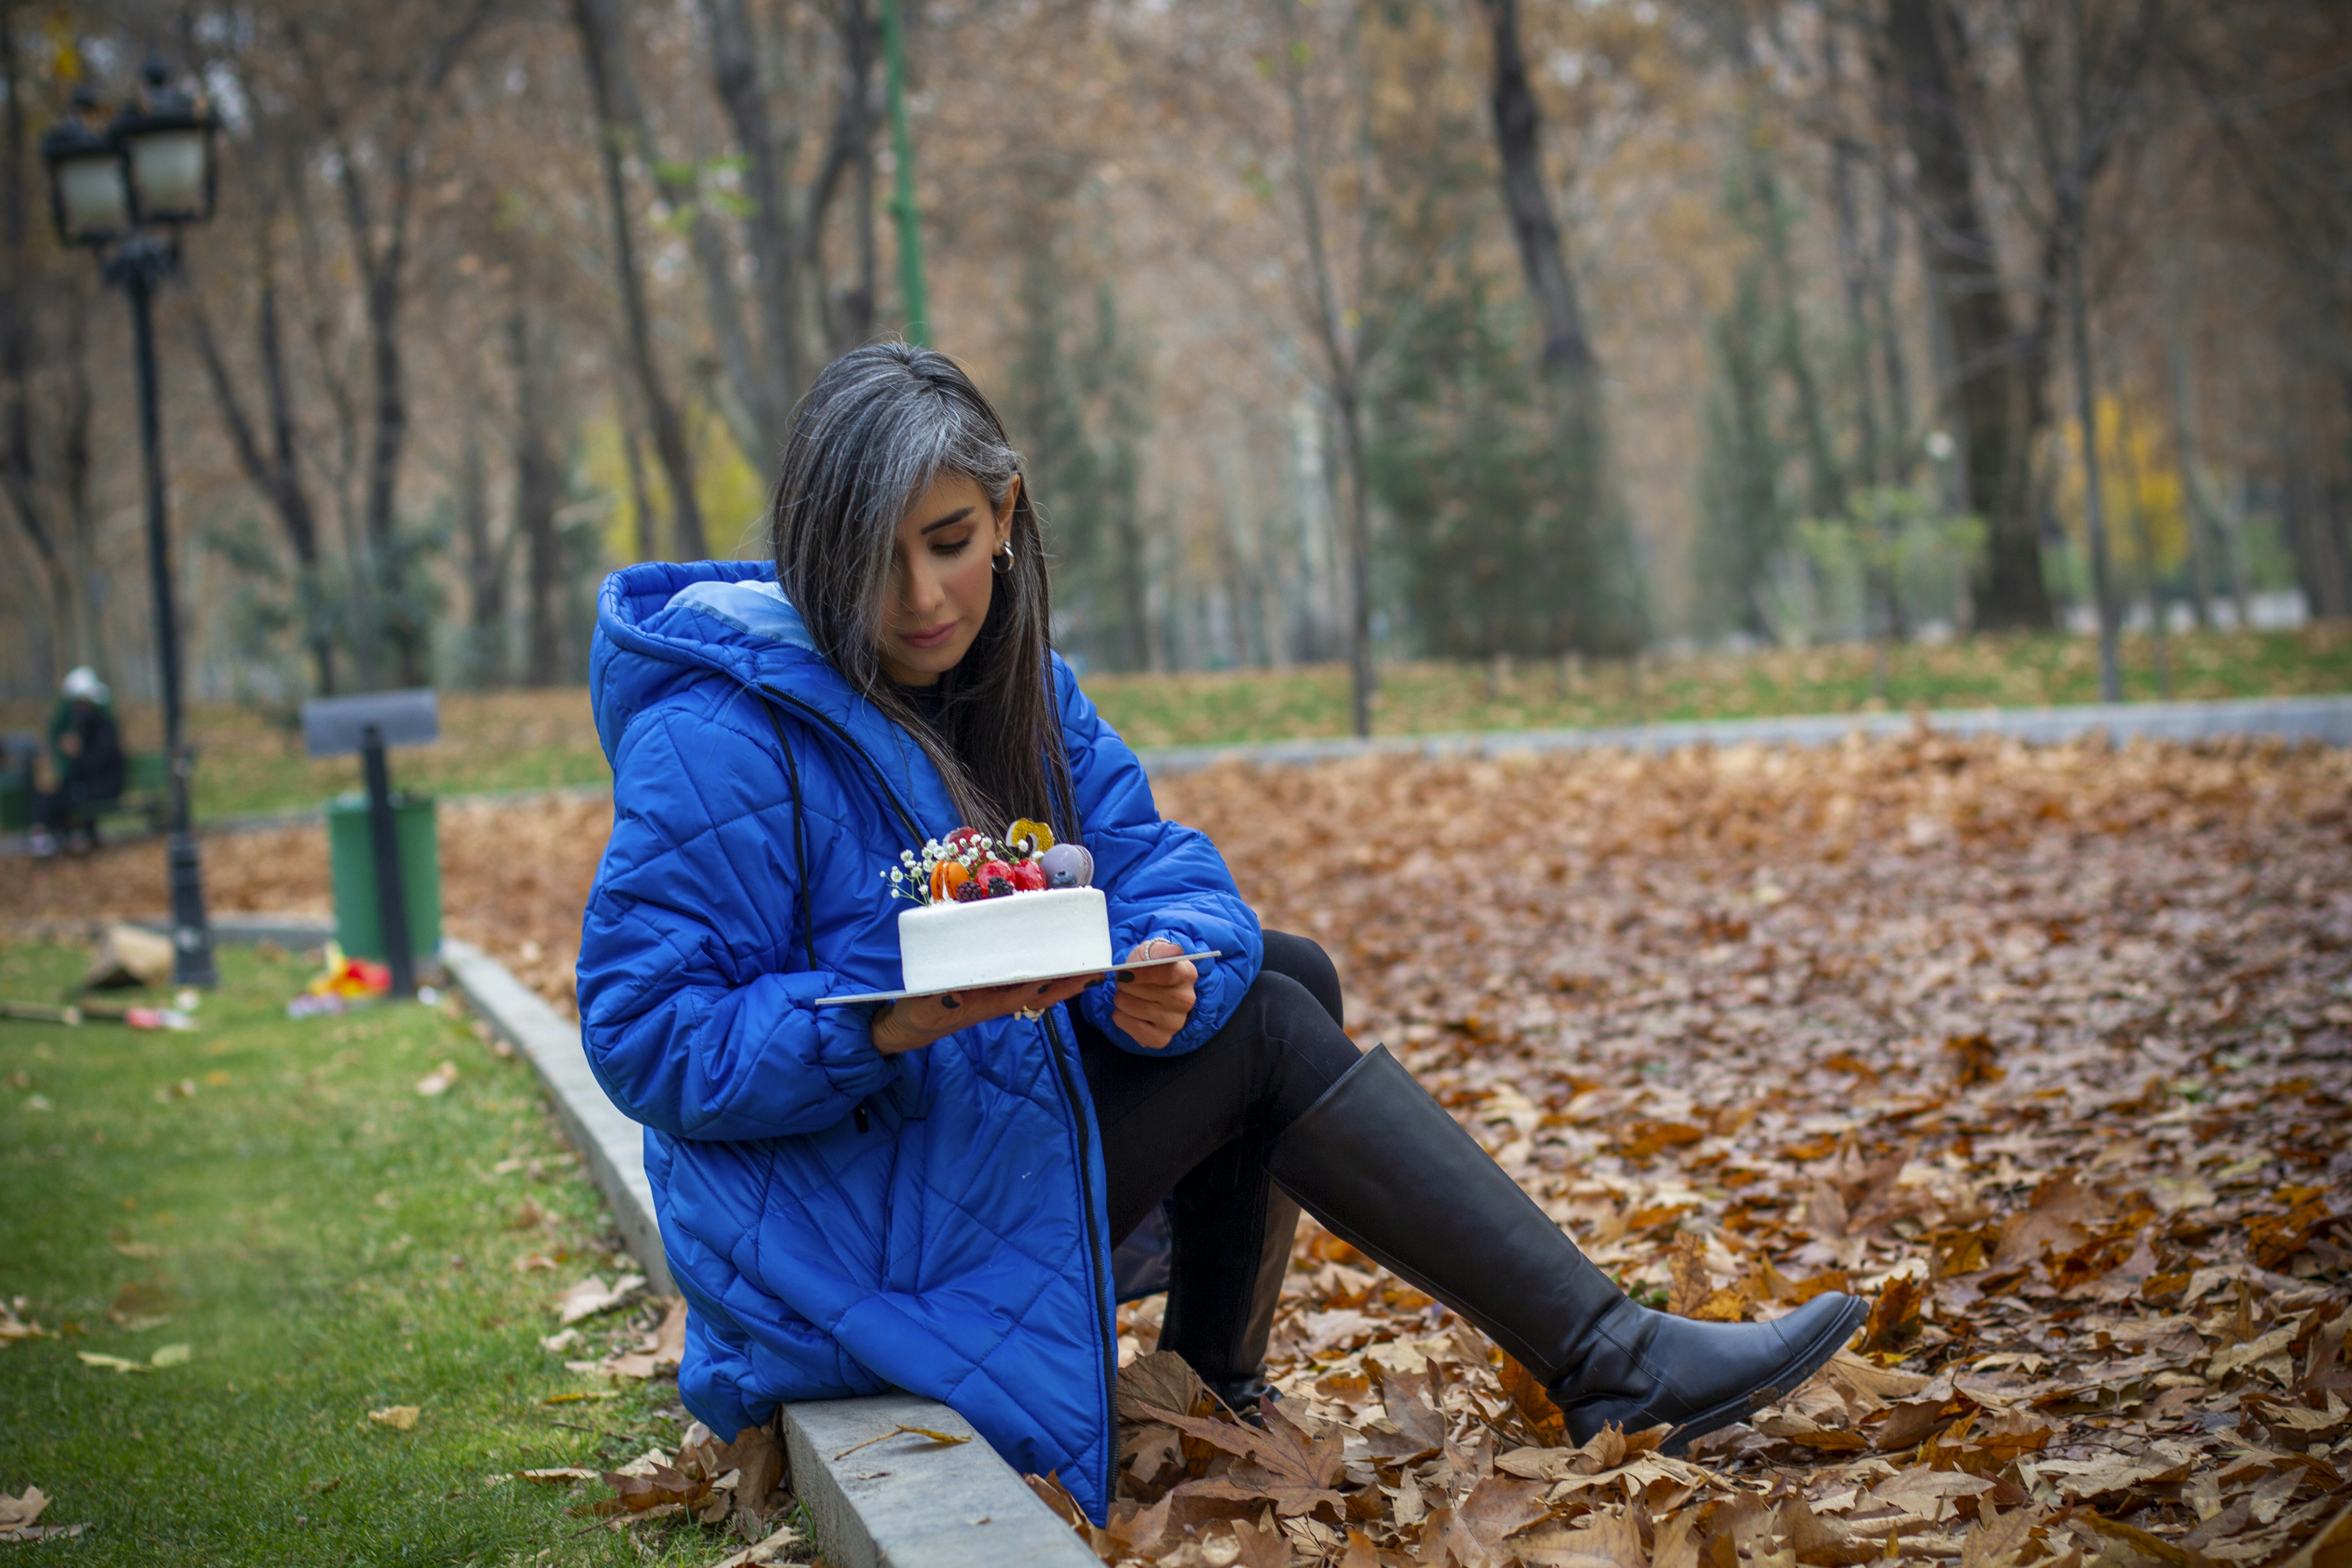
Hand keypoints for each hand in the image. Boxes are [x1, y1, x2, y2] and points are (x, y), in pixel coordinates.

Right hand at [870, 970, 1099, 1055]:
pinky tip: (1048, 959)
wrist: (905, 1027)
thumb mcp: (921, 1011)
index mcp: (985, 1006)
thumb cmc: (914, 1018)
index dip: (1045, 987)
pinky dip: (1037, 969)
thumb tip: (953, 997)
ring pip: (1033, 985)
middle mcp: (996, 999)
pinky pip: (1018, 978)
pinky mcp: (986, 987)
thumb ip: (935, 1005)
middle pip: (1038, 991)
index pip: (1021, 995)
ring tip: (1085, 964)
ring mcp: (993, 994)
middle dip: (1066, 982)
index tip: (1068, 977)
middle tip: (1095, 970)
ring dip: (1059, 976)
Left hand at [1112, 940, 1195, 1050]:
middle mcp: (1186, 1000)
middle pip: (1144, 992)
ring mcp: (1175, 1023)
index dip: (1140, 972)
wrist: (1151, 989)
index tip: (1125, 971)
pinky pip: (1129, 1027)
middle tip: (1126, 981)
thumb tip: (1175, 950)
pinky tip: (1128, 1011)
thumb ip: (1160, 950)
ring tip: (1128, 995)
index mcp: (1187, 974)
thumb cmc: (1150, 967)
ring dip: (1121, 999)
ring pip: (1132, 1008)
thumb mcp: (1151, 952)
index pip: (1166, 974)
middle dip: (1126, 984)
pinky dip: (1121, 1017)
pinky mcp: (1161, 1039)